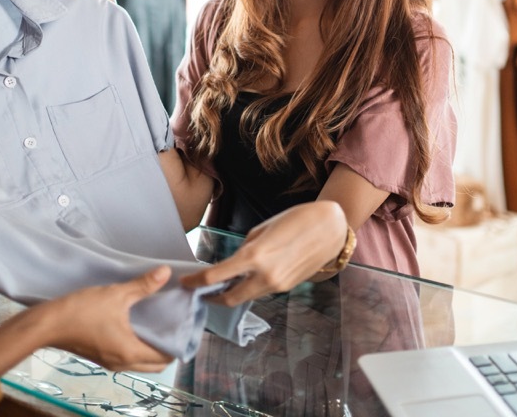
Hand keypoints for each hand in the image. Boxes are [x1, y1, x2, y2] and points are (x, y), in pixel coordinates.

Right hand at [15, 266, 173, 372]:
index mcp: (131, 353)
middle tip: (174, 323)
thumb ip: (143, 285)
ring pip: (141, 362)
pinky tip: (137, 325)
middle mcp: (123, 363)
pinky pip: (128, 357)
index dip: (178, 342)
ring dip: (152, 348)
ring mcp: (110, 363)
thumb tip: (166, 272)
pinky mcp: (101, 357)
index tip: (185, 325)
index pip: (166, 357)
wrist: (46, 325)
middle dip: (168, 347)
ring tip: (158, 323)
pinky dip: (137, 347)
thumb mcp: (116, 295)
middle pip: (156, 364)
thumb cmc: (81, 311)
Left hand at [179, 201, 349, 306]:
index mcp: (254, 257)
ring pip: (246, 296)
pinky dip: (250, 288)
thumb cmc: (296, 219)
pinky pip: (262, 291)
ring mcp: (278, 285)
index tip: (185, 281)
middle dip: (212, 297)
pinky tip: (246, 278)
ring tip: (220, 285)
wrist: (331, 228)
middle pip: (229, 298)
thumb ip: (247, 248)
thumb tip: (236, 261)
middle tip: (200, 291)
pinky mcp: (287, 288)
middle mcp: (265, 276)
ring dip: (231, 293)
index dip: (196, 282)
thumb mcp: (262, 229)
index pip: (216, 277)